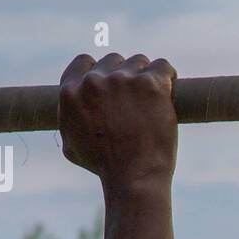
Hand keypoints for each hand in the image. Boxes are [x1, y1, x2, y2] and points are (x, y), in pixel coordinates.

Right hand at [58, 52, 178, 189]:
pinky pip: (163, 66)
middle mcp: (94, 81)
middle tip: (136, 99)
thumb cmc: (104, 166)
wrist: (133, 178)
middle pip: (114, 61)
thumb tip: (71, 105)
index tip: (112, 83)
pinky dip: (168, 76)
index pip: (85, 62)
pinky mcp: (151, 84)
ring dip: (146, 77)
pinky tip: (169, 90)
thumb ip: (69, 117)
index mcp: (71, 91)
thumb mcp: (71, 144)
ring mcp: (123, 80)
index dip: (100, 71)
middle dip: (125, 76)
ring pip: (139, 62)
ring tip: (152, 100)